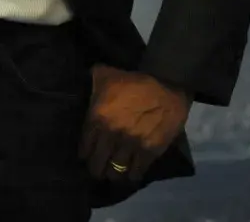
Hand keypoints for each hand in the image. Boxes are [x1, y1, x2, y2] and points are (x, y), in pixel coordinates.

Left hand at [79, 64, 190, 182]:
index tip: (86, 157)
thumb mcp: (104, 74)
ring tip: (114, 173)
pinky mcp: (150, 151)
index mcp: (98, 118)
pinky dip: (133, 175)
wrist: (167, 82)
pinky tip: (131, 174)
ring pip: (117, 170)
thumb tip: (82, 84)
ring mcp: (132, 145)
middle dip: (96, 168)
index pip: (85, 147)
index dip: (84, 154)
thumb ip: (91, 83)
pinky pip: (138, 171)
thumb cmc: (133, 78)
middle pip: (98, 163)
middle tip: (98, 169)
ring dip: (114, 173)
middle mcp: (112, 135)